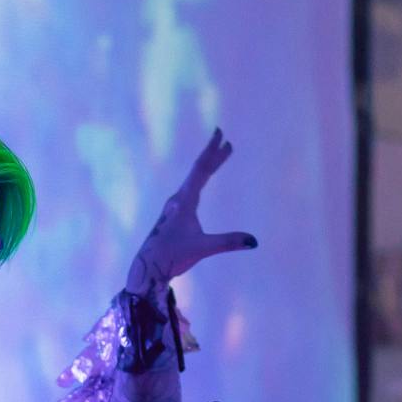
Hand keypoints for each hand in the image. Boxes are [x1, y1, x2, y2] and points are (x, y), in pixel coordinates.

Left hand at [126, 129, 254, 293]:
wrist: (148, 267)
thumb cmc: (172, 255)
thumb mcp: (203, 248)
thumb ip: (228, 242)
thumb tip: (253, 241)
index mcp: (184, 201)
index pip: (201, 170)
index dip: (212, 152)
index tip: (220, 135)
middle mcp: (178, 199)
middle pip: (199, 170)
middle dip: (213, 154)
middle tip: (224, 138)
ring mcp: (175, 205)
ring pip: (195, 178)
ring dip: (208, 165)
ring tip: (219, 155)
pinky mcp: (174, 213)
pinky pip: (192, 187)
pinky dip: (202, 178)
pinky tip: (202, 181)